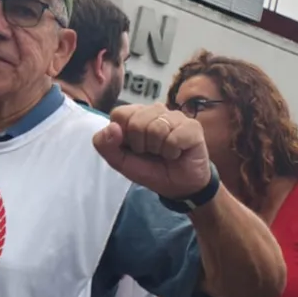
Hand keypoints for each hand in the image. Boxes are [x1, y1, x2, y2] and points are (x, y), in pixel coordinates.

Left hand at [93, 103, 212, 199]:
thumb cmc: (150, 169)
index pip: (119, 114)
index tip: (133, 147)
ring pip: (155, 128)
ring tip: (164, 152)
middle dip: (140, 144)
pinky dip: (172, 152)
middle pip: (136, 122)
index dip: (123, 136)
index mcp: (135, 115)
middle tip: (151, 152)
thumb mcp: (120, 162)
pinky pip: (173, 138)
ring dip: (157, 149)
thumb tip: (112, 127)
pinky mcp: (192, 126)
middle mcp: (155, 110)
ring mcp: (175, 116)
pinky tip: (176, 153)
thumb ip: (105, 145)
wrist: (178, 186)